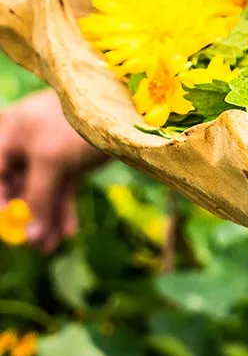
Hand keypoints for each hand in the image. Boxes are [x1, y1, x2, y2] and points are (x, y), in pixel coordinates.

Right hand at [0, 89, 105, 252]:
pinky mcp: (71, 160)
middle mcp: (25, 140)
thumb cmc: (79, 122)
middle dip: (25, 217)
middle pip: (17, 185)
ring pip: (41, 191)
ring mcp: (50, 151)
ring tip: (49, 248)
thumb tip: (31, 238)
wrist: (127, 107)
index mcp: (9, 130)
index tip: (7, 227)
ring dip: (44, 219)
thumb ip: (37, 198)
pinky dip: (62, 209)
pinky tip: (67, 232)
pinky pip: (61, 189)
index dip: (1, 200)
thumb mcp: (51, 160)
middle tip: (33, 244)